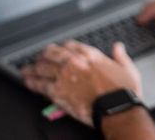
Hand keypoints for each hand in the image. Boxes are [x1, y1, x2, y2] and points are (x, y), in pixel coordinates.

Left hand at [21, 40, 141, 125]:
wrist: (115, 108)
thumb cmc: (123, 91)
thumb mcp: (128, 69)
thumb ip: (120, 56)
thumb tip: (118, 47)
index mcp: (92, 55)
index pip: (71, 45)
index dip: (63, 47)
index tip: (59, 50)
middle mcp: (75, 62)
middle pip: (53, 53)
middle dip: (45, 55)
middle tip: (40, 57)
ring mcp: (64, 76)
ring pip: (43, 67)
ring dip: (33, 68)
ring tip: (26, 69)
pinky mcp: (58, 91)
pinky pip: (40, 84)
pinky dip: (32, 82)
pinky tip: (28, 82)